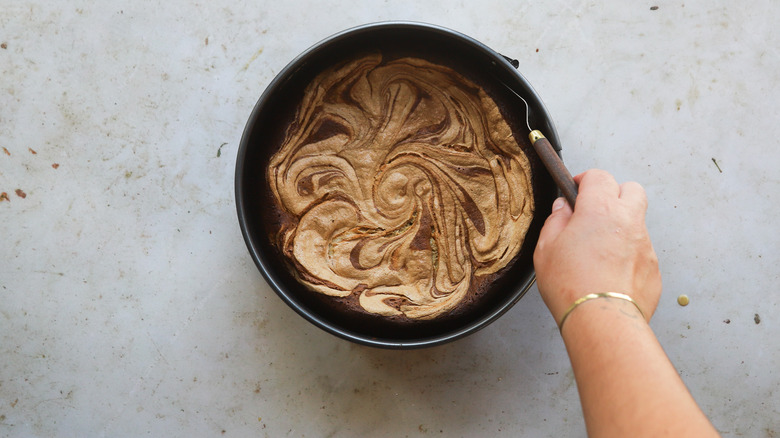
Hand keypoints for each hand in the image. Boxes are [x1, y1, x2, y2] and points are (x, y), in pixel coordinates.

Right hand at [533, 169, 661, 323]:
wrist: (602, 320)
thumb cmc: (571, 284)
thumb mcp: (546, 248)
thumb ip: (556, 221)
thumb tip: (563, 209)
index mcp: (600, 209)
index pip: (599, 176)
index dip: (585, 180)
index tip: (576, 190)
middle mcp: (628, 221)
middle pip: (631, 189)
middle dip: (613, 194)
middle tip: (594, 211)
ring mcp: (645, 245)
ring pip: (637, 222)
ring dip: (621, 226)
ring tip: (599, 250)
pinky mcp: (653, 268)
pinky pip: (641, 251)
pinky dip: (628, 255)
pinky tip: (610, 273)